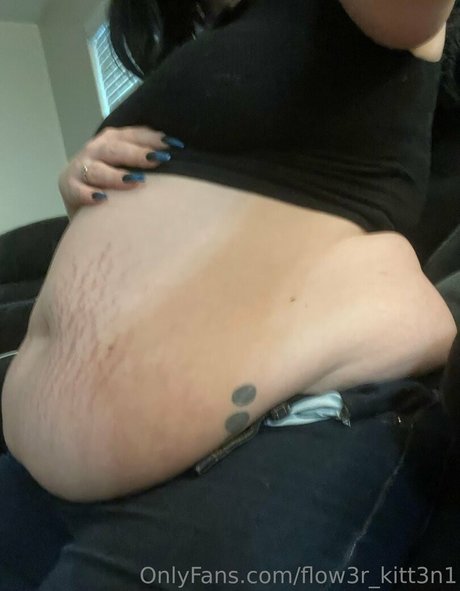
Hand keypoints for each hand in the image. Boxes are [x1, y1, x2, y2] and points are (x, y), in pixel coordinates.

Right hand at [58, 126, 184, 217]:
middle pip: (116, 149)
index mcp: (113, 139)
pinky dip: (88, 195)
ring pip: (98, 169)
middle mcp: (97, 149)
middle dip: (136, 154)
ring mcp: (82, 167)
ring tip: (134, 182)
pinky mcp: (69, 186)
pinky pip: (78, 190)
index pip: (135, 135)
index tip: (175, 146)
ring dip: (116, 176)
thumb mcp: (128, 162)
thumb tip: (179, 153)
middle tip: (156, 159)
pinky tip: (102, 199)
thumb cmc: (112, 178)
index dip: (154, 139)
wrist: (78, 194)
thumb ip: (147, 156)